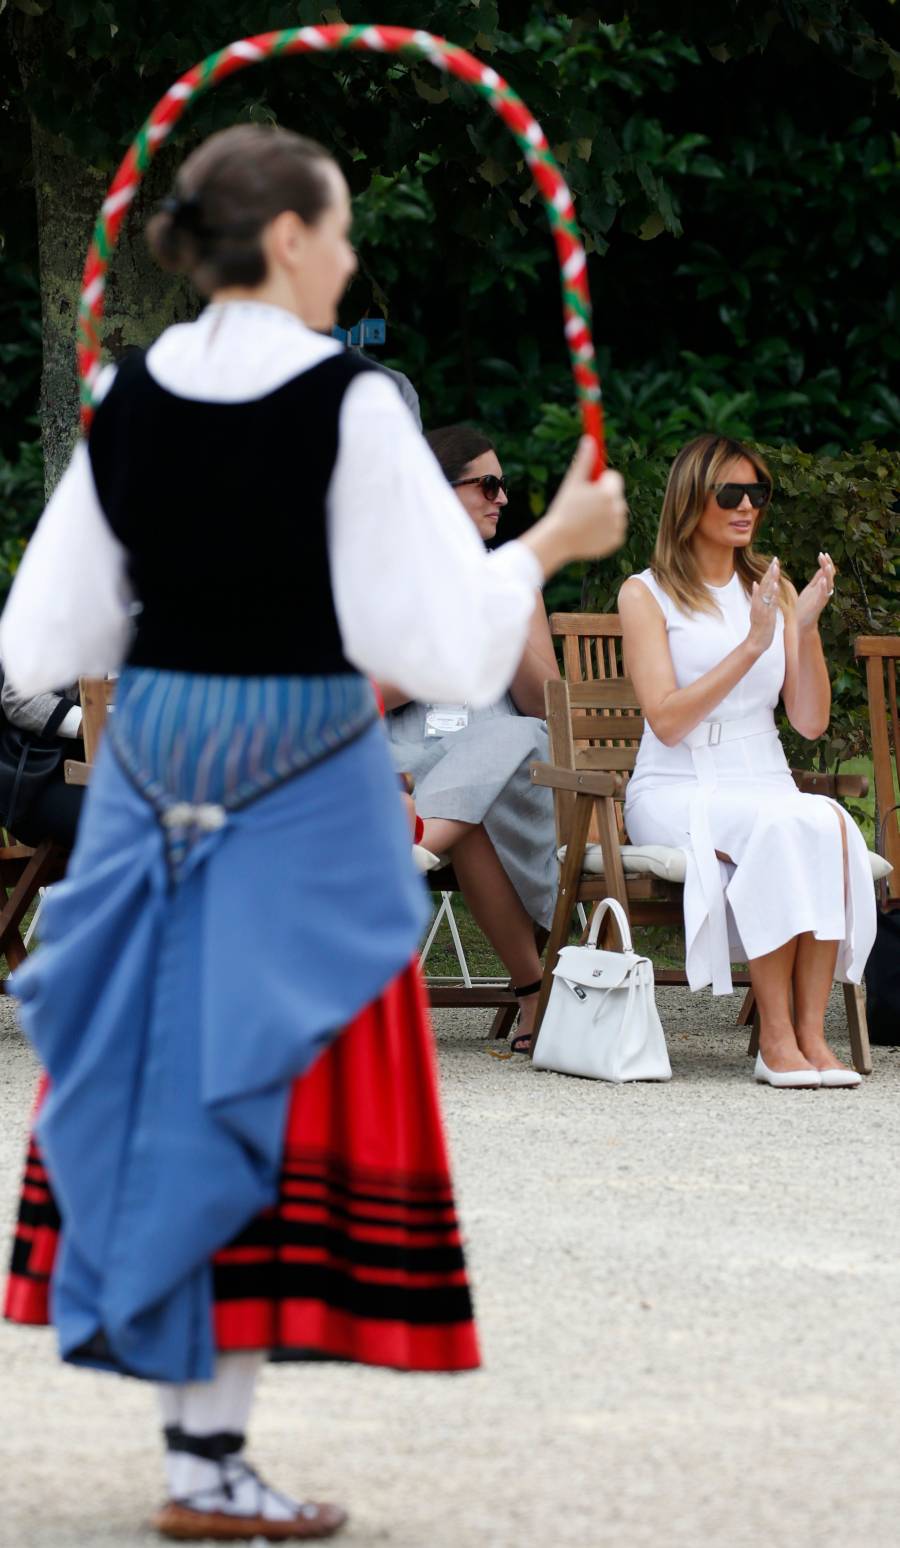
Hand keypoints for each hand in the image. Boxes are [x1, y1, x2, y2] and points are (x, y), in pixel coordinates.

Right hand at [545, 439, 628, 560]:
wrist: (559, 540)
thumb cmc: (564, 509)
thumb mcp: (573, 482)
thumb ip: (585, 460)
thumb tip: (590, 438)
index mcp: (610, 492)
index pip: (614, 478)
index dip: (600, 481)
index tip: (588, 487)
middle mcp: (619, 509)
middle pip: (615, 496)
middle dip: (602, 498)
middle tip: (583, 506)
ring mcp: (619, 526)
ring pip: (614, 513)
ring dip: (603, 513)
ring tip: (584, 520)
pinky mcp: (616, 540)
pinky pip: (614, 529)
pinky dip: (604, 530)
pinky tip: (589, 531)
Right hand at [747, 557, 779, 655]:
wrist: (755, 643)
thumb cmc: (759, 627)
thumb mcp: (757, 609)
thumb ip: (757, 596)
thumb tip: (755, 583)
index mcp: (759, 601)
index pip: (764, 583)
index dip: (769, 571)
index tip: (775, 560)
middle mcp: (759, 603)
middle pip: (764, 584)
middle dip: (770, 571)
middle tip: (776, 559)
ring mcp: (762, 609)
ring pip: (767, 592)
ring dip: (771, 579)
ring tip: (776, 568)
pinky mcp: (766, 616)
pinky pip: (770, 603)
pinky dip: (772, 594)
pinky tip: (776, 586)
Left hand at [795, 551, 834, 633]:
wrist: (801, 622)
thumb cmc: (806, 606)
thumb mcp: (811, 588)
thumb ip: (817, 579)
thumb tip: (823, 567)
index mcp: (821, 586)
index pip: (826, 572)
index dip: (826, 562)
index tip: (823, 553)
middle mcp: (824, 591)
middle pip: (829, 576)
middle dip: (827, 565)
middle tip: (824, 555)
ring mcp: (822, 598)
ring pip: (828, 584)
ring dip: (828, 575)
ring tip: (827, 566)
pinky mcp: (818, 605)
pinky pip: (822, 595)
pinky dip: (823, 587)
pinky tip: (822, 581)